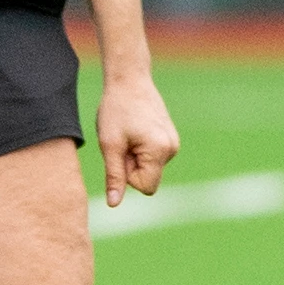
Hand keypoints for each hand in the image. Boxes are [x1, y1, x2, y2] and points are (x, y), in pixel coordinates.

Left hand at [94, 71, 179, 206]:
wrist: (128, 80)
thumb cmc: (116, 110)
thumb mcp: (109, 145)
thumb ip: (114, 176)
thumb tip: (114, 204)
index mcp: (160, 151)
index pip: (145, 187)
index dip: (127, 176)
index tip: (119, 153)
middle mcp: (172, 149)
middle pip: (148, 178)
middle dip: (130, 165)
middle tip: (121, 141)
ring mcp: (173, 143)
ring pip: (149, 167)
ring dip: (134, 156)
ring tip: (127, 133)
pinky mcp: (170, 138)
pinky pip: (152, 156)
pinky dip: (140, 149)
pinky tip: (134, 130)